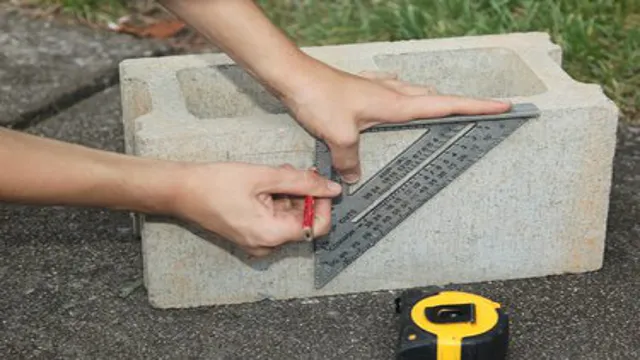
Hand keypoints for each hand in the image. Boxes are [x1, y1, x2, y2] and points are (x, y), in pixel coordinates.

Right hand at [172, 162, 341, 256]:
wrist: (181, 191)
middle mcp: (266, 246)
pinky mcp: (250, 236)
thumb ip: (302, 183)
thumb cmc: (216, 184)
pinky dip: (276, 202)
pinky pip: (274, 221)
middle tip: (293, 171)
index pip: (316, 227)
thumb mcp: (264, 177)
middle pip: (302, 222)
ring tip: (276, 174)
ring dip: (289, 196)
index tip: (319, 183)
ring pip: (288, 219)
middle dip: (303, 195)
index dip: (323, 203)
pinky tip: (266, 185)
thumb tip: (332, 188)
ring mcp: (257, 243)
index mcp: (271, 235)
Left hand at [282, 68, 511, 182]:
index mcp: (395, 104)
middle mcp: (390, 94)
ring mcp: (375, 90)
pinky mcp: (360, 90)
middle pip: (433, 98)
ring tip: (441, 112)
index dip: (475, 107)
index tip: (502, 105)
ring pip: (412, 94)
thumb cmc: (319, 99)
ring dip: (429, 101)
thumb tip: (354, 178)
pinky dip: (399, 97)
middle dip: (458, 105)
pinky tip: (392, 99)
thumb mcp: (339, 136)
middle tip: (478, 113)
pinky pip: (389, 92)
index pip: (444, 106)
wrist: (294, 76)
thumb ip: (351, 161)